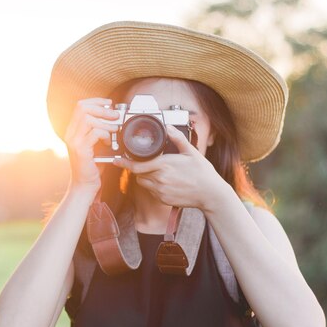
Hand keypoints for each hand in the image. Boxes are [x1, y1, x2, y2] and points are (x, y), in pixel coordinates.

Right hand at [64, 98, 120, 194]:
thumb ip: (100, 130)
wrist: (85, 185)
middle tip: (115, 115)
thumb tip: (114, 116)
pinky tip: (109, 142)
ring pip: (89, 118)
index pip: (80, 105)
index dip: (96, 101)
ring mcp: (74, 141)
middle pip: (83, 108)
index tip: (109, 103)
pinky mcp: (80, 150)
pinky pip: (95, 133)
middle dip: (102, 109)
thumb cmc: (93, 166)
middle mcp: (70, 134)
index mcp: (73, 130)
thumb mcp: (96, 144)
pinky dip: (105, 134)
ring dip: (106, 123)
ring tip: (114, 131)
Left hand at [112, 125, 227, 208]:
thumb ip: (178, 138)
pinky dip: (154, 187)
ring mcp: (161, 191)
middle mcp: (159, 179)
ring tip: (161, 173)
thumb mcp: (191, 152)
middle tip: (151, 164)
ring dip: (146, 177)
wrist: (210, 194)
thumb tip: (169, 127)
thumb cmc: (203, 173)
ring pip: (143, 183)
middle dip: (140, 168)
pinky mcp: (163, 199)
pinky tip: (167, 182)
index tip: (116, 160)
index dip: (124, 163)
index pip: (136, 165)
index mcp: (164, 165)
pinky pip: (152, 192)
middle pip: (138, 174)